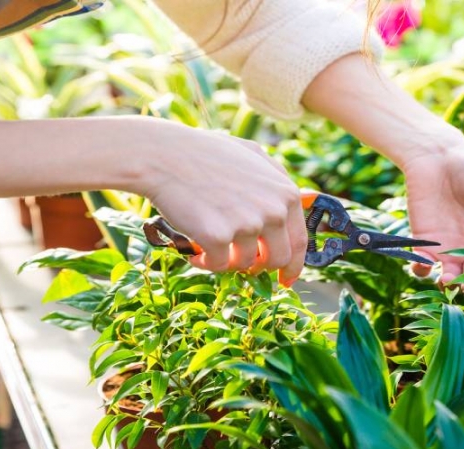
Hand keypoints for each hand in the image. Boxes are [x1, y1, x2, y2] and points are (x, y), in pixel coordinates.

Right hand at [140, 121, 306, 285]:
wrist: (164, 155)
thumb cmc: (206, 153)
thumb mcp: (253, 156)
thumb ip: (277, 180)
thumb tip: (296, 204)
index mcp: (286, 194)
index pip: (299, 242)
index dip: (293, 266)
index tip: (285, 279)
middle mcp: (273, 210)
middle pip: (277, 260)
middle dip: (258, 267)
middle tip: (238, 262)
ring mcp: (247, 224)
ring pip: (245, 265)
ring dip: (227, 261)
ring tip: (207, 245)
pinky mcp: (219, 237)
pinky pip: (218, 265)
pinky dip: (205, 263)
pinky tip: (192, 251)